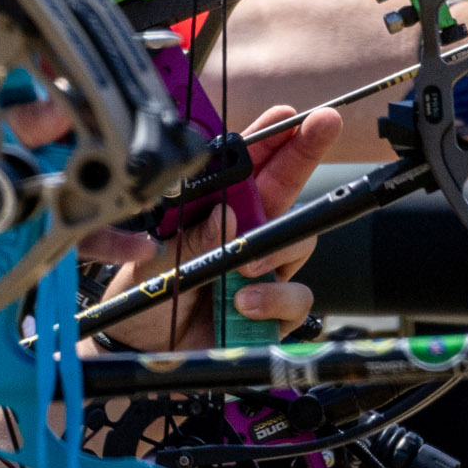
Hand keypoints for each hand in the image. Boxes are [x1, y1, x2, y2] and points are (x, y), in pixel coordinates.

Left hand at [90, 104, 342, 348]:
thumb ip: (190, 238)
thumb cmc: (147, 300)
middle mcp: (245, 237)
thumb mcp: (157, 262)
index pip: (247, 171)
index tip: (288, 114)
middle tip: (323, 124)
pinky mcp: (274, 310)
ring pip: (298, 241)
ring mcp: (264, 271)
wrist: (143, 353)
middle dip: (305, 152)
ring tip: (242, 267)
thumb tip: (226, 215)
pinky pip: (295, 295)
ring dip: (275, 248)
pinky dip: (272, 298)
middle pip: (286, 190)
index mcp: (214, 214)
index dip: (269, 139)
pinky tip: (243, 304)